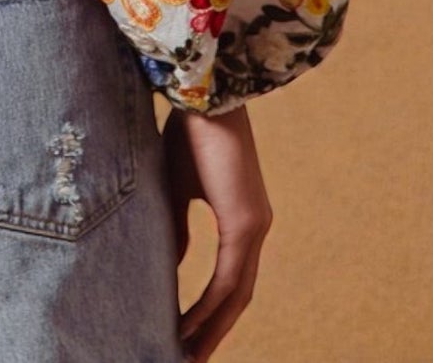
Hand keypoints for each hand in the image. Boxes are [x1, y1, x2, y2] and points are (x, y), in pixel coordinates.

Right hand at [163, 105, 273, 361]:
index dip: (213, 312)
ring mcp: (254, 227)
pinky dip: (209, 306)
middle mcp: (256, 228)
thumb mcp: (177, 187)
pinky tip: (187, 325)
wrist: (201, 96)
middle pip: (239, 297)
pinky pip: (229, 278)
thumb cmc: (187, 132)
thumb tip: (176, 264)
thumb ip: (179, 226)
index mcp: (243, 218)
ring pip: (237, 294)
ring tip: (186, 354)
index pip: (232, 280)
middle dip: (215, 332)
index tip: (189, 335)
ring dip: (212, 328)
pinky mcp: (245, 224)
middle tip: (190, 359)